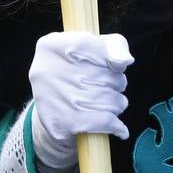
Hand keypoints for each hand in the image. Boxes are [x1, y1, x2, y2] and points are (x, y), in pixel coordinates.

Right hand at [29, 31, 133, 169]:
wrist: (47, 115)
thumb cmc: (71, 76)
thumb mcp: (82, 51)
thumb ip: (109, 45)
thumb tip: (125, 60)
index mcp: (50, 46)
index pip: (94, 45)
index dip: (111, 57)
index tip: (114, 65)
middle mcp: (48, 70)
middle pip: (107, 75)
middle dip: (116, 82)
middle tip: (108, 86)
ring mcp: (55, 97)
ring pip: (109, 99)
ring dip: (117, 103)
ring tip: (109, 104)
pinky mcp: (63, 124)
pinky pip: (106, 121)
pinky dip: (117, 125)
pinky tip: (119, 127)